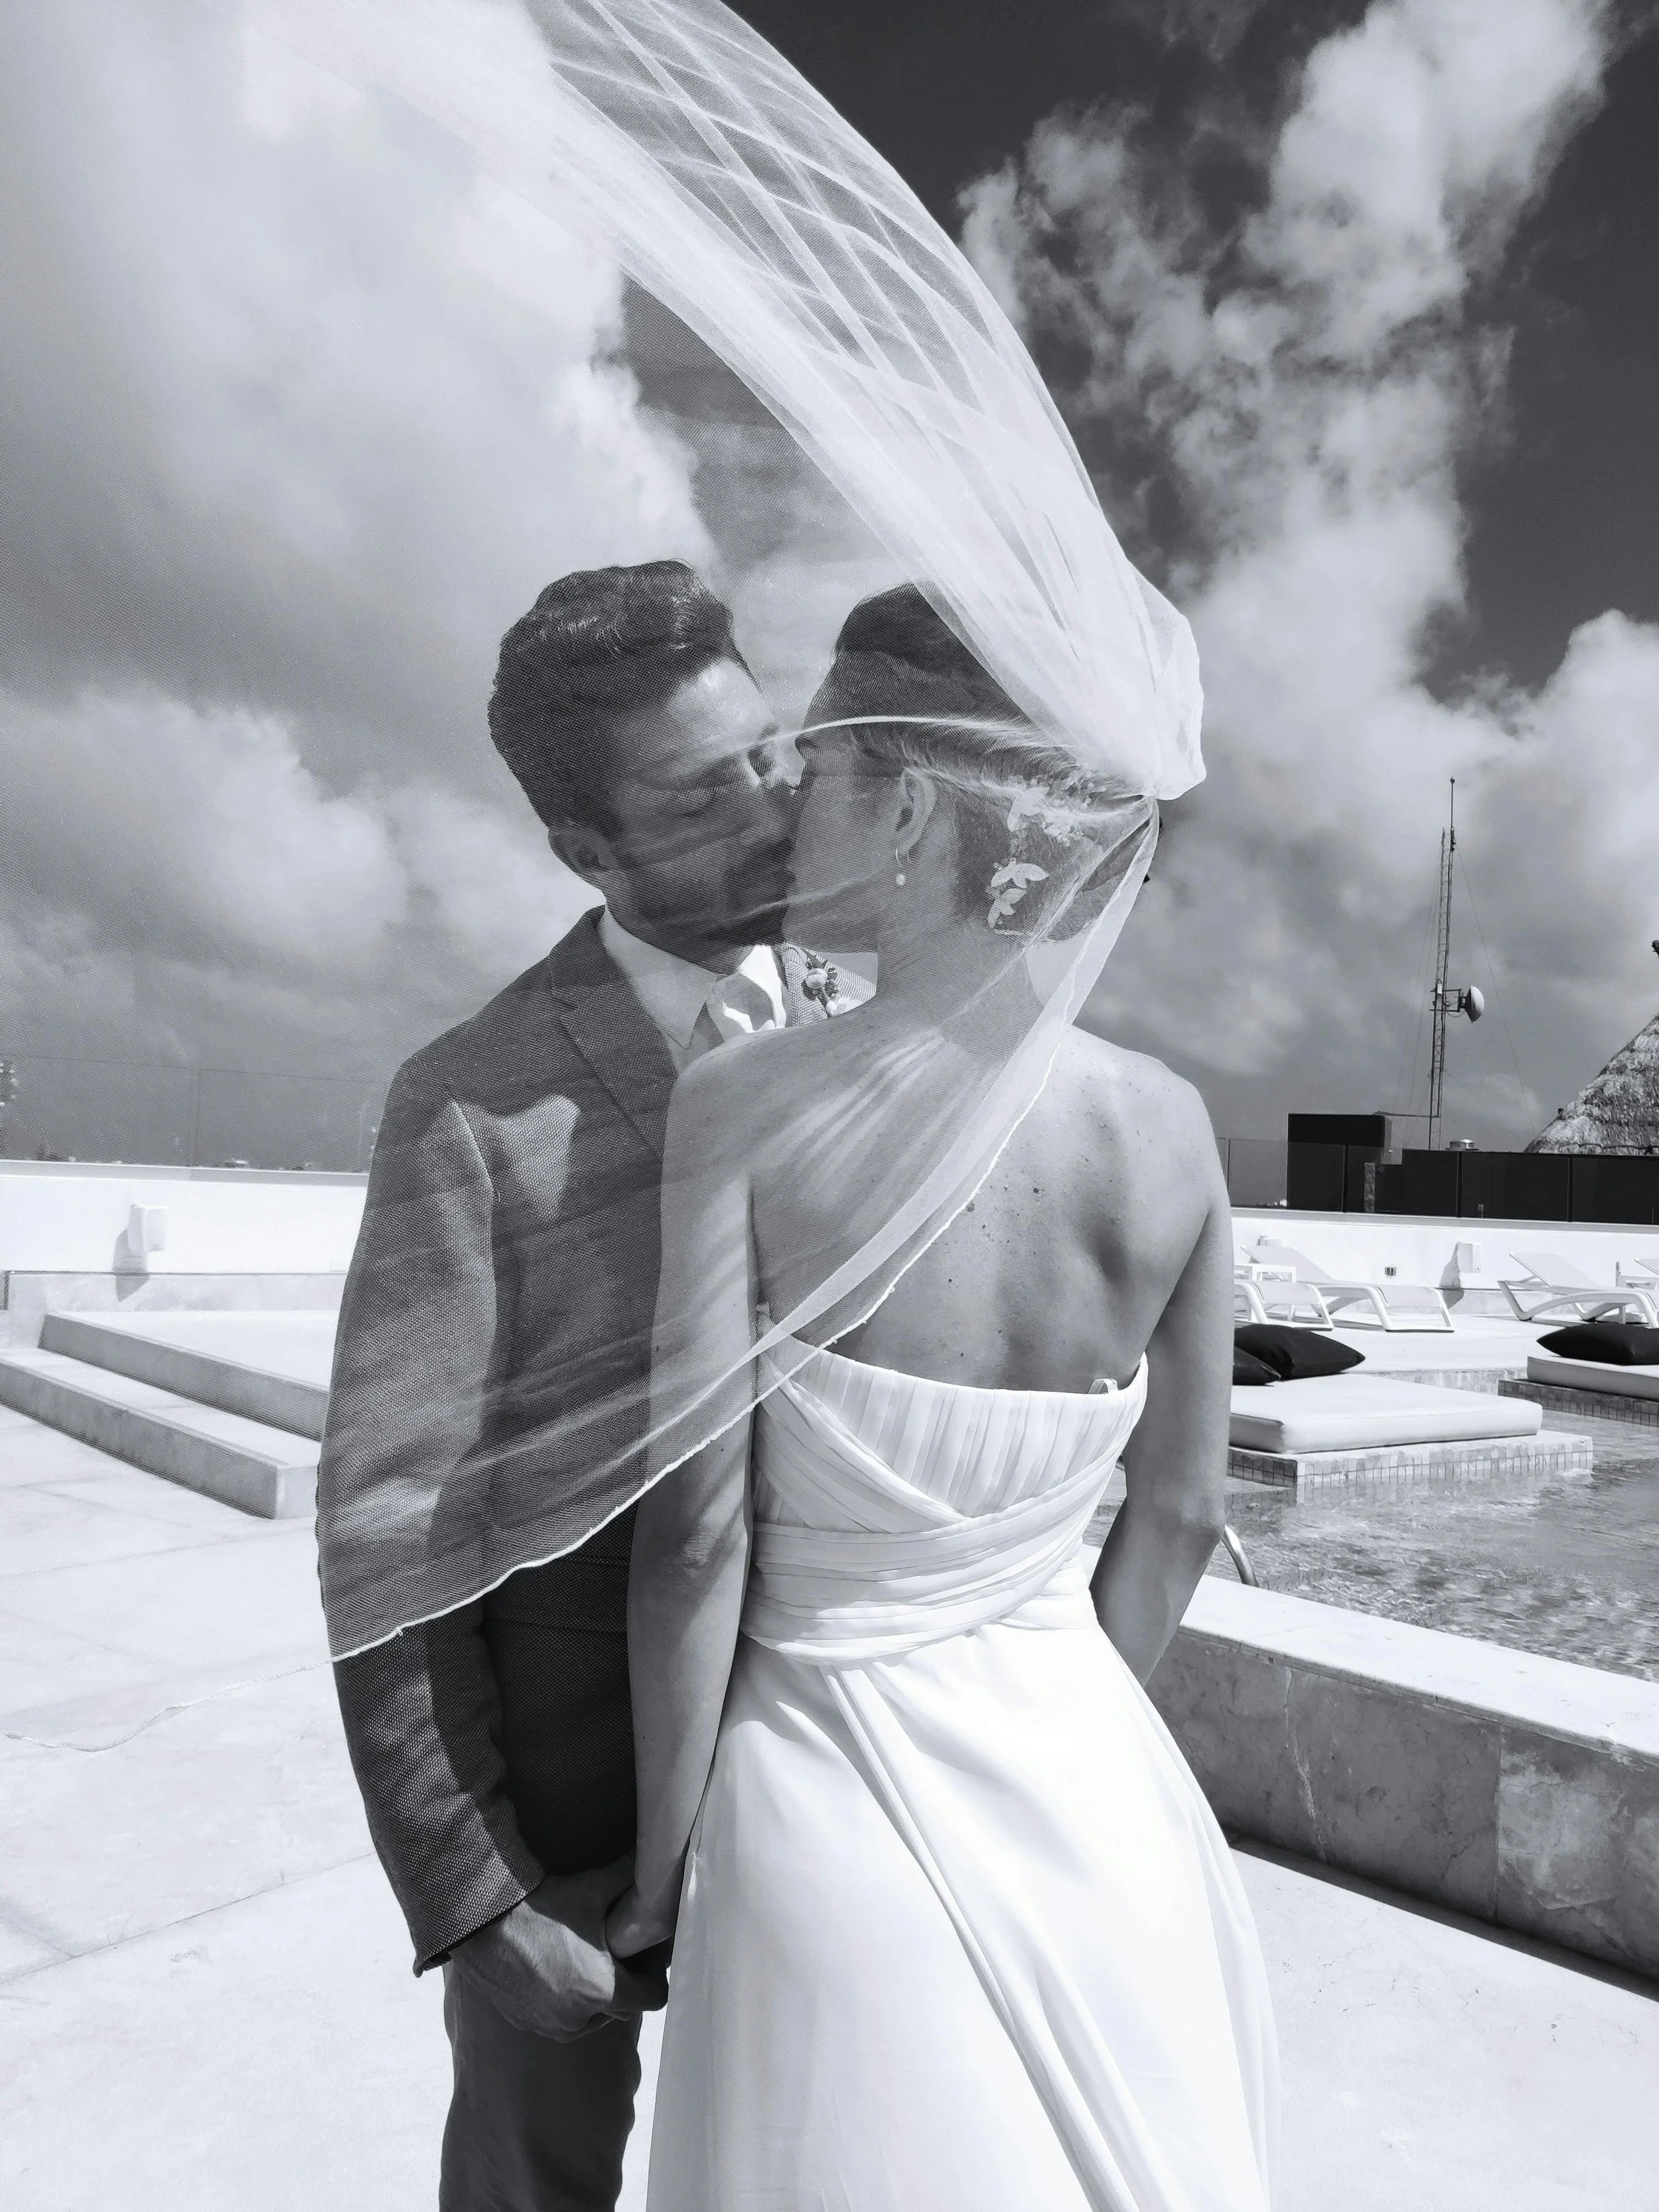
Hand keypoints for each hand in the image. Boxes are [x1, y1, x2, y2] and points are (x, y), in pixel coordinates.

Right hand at [450, 1856, 667, 2040]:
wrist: (482, 1925)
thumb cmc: (542, 1909)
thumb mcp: (593, 1888)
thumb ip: (631, 1875)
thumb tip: (657, 1855)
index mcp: (603, 1991)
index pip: (653, 1997)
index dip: (655, 1973)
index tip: (646, 1953)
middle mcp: (580, 2019)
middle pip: (622, 2007)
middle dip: (624, 1981)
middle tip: (618, 1950)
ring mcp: (551, 2025)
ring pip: (591, 2017)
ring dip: (594, 1994)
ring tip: (585, 1959)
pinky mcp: (527, 2023)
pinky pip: (560, 2019)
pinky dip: (565, 2001)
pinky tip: (557, 1968)